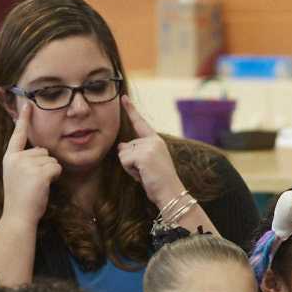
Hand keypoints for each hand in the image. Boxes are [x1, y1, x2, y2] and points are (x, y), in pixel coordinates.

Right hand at [0, 101, 61, 226]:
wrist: (18, 215)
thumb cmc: (21, 198)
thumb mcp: (16, 175)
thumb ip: (24, 161)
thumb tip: (42, 151)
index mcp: (9, 157)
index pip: (18, 135)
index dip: (24, 119)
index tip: (28, 104)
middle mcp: (16, 158)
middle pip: (43, 151)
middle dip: (44, 165)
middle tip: (34, 182)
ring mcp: (27, 164)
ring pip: (51, 159)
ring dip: (50, 172)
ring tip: (37, 185)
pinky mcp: (38, 172)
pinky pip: (56, 167)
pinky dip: (55, 177)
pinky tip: (44, 186)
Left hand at [118, 94, 186, 209]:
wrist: (171, 194)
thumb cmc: (159, 182)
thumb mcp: (146, 164)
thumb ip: (135, 152)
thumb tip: (120, 146)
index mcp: (156, 141)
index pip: (140, 123)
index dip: (131, 110)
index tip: (123, 97)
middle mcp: (153, 140)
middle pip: (126, 147)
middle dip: (130, 162)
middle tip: (146, 172)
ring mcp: (149, 147)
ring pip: (123, 154)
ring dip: (130, 168)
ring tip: (145, 174)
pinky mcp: (143, 155)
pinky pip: (124, 160)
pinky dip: (130, 171)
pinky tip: (143, 175)